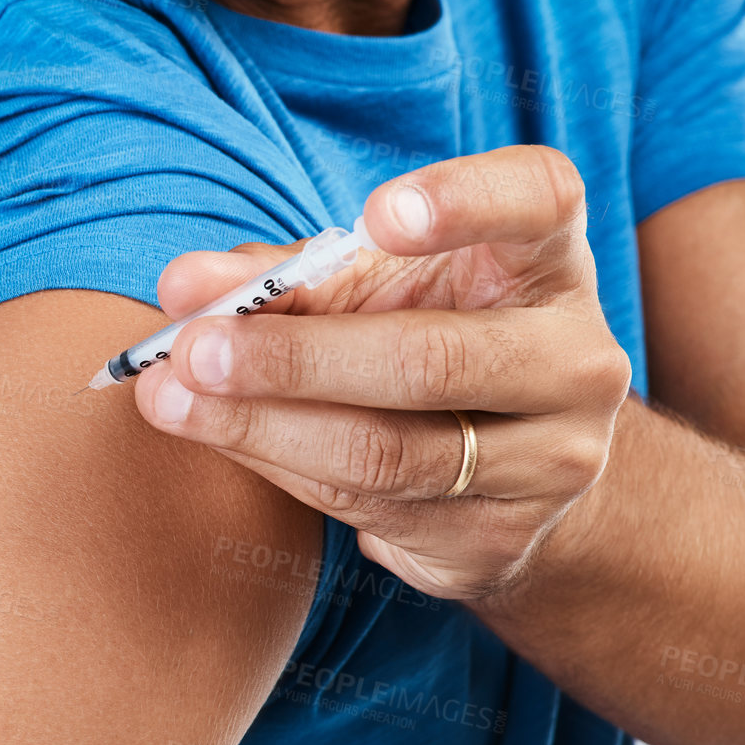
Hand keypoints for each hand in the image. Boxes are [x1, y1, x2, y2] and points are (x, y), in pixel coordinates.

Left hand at [131, 146, 633, 599]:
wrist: (505, 462)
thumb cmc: (417, 331)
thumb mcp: (362, 285)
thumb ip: (279, 276)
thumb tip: (181, 285)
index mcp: (546, 259)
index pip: (539, 202)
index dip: (466, 201)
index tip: (376, 215)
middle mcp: (574, 360)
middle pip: (432, 359)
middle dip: (295, 358)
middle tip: (193, 348)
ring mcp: (551, 462)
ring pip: (388, 453)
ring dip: (258, 425)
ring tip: (169, 399)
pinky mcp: (499, 542)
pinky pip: (366, 509)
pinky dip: (275, 466)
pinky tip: (216, 436)